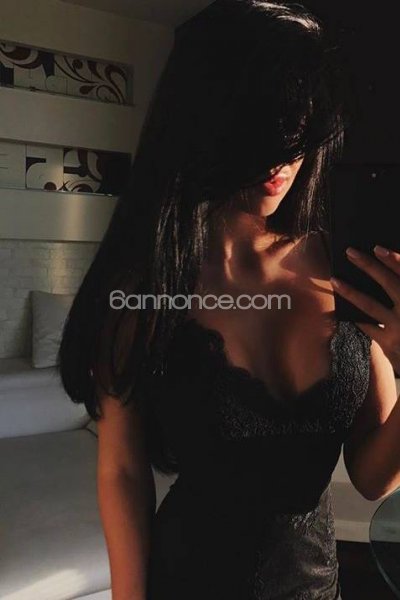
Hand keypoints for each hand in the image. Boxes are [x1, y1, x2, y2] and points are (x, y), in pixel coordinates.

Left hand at [331, 245, 399, 373]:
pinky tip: (341, 309)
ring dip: (350, 291)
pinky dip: (355, 317)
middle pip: (388, 283)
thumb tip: (385, 269)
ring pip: (370, 305)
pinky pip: (367, 326)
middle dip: (368, 266)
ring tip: (335, 280)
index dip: (394, 260)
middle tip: (349, 252)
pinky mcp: (390, 343)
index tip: (377, 248)